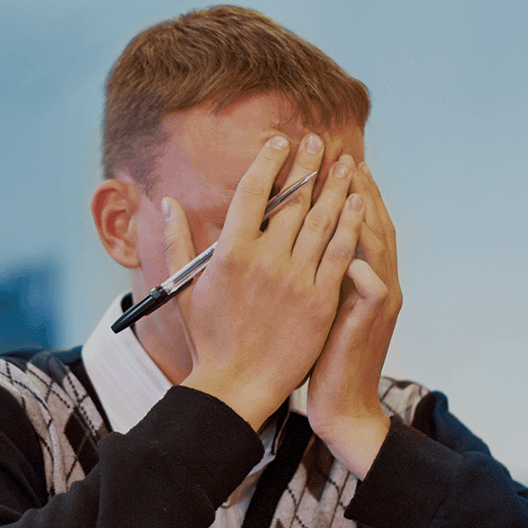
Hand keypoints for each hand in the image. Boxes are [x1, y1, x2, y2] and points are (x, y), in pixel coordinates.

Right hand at [166, 133, 361, 429]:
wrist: (237, 385)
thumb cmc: (209, 339)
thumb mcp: (184, 288)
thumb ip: (178, 241)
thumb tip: (168, 203)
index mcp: (231, 253)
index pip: (254, 191)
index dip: (269, 161)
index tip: (280, 142)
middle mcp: (266, 260)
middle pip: (294, 200)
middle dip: (309, 165)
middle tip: (321, 142)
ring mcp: (296, 280)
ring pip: (323, 220)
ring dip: (337, 187)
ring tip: (347, 163)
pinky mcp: (320, 300)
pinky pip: (340, 253)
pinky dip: (352, 224)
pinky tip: (359, 202)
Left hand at [306, 159, 402, 476]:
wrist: (343, 406)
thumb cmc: (323, 357)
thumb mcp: (322, 307)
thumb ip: (320, 272)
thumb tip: (298, 239)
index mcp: (367, 279)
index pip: (363, 225)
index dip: (352, 193)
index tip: (337, 163)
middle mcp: (379, 285)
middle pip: (375, 226)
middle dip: (360, 190)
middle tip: (345, 158)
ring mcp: (377, 305)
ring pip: (379, 250)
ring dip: (367, 216)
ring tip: (353, 186)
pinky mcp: (367, 326)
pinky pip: (372, 293)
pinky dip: (366, 272)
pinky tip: (352, 255)